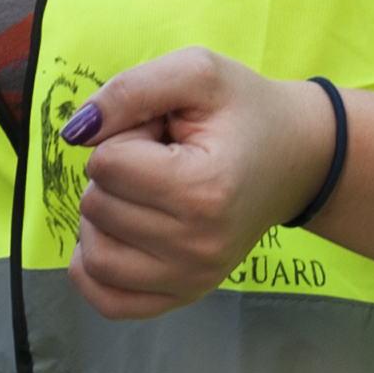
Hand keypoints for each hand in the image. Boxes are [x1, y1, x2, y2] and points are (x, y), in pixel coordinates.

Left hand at [55, 49, 333, 319]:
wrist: (298, 157)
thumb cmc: (245, 111)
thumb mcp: (197, 72)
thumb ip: (129, 90)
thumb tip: (75, 132)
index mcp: (203, 189)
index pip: (106, 164)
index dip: (126, 135)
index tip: (166, 134)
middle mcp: (199, 246)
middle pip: (97, 207)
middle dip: (116, 174)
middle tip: (161, 160)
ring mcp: (193, 278)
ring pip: (93, 255)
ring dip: (102, 217)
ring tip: (143, 195)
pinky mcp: (185, 295)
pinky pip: (109, 300)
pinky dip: (94, 269)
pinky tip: (116, 236)